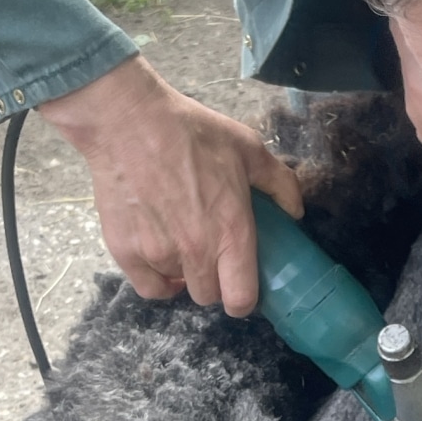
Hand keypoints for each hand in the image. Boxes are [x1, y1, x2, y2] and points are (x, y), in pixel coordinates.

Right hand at [38, 57, 301, 313]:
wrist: (129, 121)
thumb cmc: (191, 131)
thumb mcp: (247, 147)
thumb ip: (279, 182)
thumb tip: (296, 212)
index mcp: (231, 232)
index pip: (241, 299)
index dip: (243, 299)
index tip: (241, 286)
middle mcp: (196, 251)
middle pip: (209, 296)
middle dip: (214, 281)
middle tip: (211, 254)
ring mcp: (158, 254)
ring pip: (179, 287)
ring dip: (184, 273)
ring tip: (182, 242)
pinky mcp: (126, 251)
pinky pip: (148, 287)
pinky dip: (156, 278)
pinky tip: (160, 257)